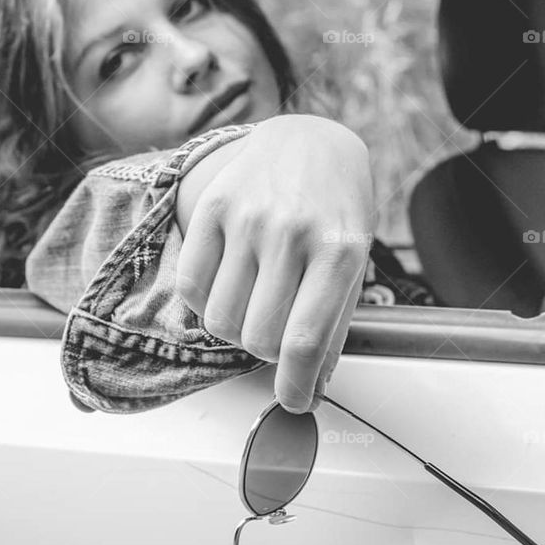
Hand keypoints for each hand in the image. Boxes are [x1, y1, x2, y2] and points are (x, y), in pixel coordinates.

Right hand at [174, 115, 373, 413]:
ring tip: (256, 306)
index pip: (304, 340)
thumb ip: (334, 326)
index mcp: (339, 249)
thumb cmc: (336, 209)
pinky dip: (206, 305)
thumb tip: (313, 387)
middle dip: (268, 353)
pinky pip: (190, 286)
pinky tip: (229, 288)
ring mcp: (247, 217)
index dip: (296, 386)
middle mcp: (291, 231)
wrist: (309, 142)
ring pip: (221, 319)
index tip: (295, 402)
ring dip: (237, 330)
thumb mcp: (353, 263)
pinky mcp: (212, 207)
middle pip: (258, 337)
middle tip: (279, 334)